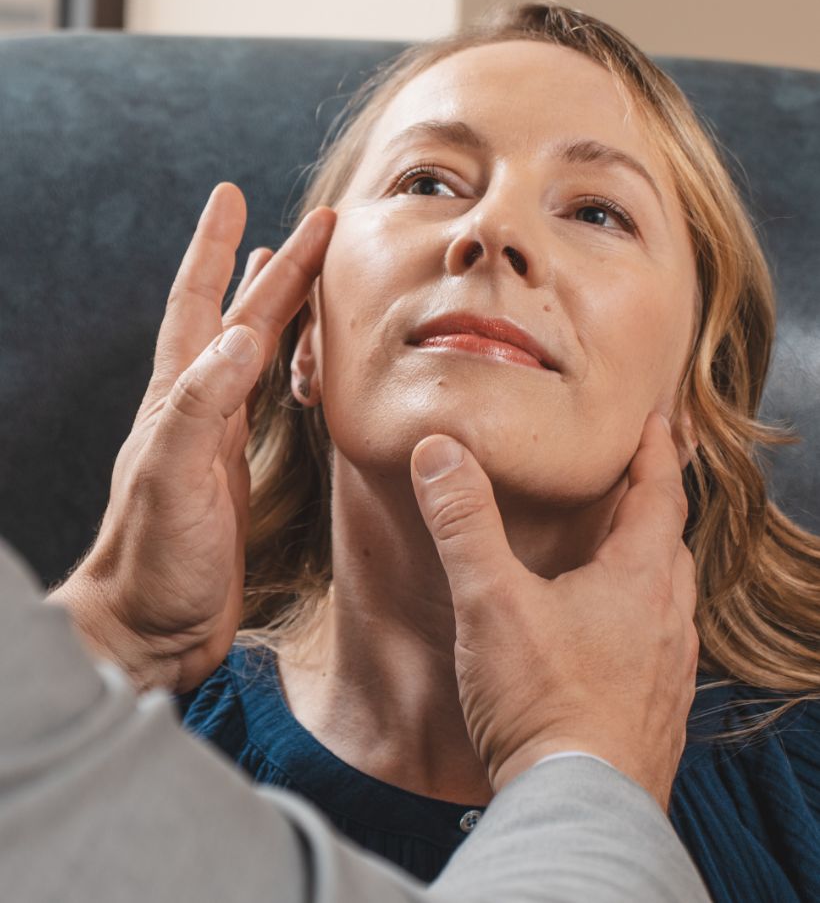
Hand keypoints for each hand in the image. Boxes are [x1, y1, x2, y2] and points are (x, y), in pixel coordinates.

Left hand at [49, 184, 335, 692]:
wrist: (151, 629)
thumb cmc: (155, 561)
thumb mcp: (172, 478)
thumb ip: (200, 406)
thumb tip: (242, 333)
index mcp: (178, 399)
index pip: (199, 305)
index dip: (215, 248)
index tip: (230, 195)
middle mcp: (197, 408)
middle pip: (240, 318)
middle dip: (275, 267)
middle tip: (314, 225)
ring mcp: (216, 438)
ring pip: (254, 354)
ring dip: (276, 308)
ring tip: (294, 273)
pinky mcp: (234, 472)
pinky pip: (267, 400)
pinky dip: (285, 368)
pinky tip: (293, 365)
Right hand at [410, 412, 697, 811]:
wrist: (577, 805)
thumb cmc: (541, 701)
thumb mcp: (491, 601)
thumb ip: (464, 523)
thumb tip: (440, 453)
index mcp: (640, 580)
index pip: (660, 495)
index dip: (654, 454)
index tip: (653, 423)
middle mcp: (667, 621)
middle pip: (672, 545)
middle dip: (657, 508)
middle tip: (637, 484)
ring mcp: (668, 672)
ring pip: (672, 599)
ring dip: (654, 567)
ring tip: (625, 557)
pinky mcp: (658, 713)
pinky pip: (662, 648)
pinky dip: (645, 622)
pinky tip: (614, 640)